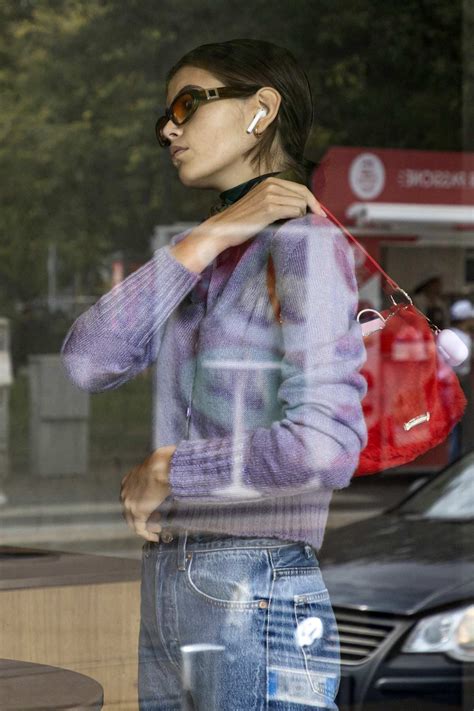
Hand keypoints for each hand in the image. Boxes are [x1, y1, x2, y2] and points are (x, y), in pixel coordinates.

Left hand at [120, 444, 176, 541]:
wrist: (163, 466)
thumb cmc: (163, 463)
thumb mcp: (155, 469)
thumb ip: (155, 477)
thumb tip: (166, 480)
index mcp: (127, 482)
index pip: (131, 499)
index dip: (141, 506)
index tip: (152, 510)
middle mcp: (125, 494)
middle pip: (130, 512)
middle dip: (144, 517)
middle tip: (156, 520)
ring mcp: (130, 504)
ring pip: (134, 521)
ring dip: (147, 526)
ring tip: (157, 529)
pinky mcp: (138, 512)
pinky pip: (139, 528)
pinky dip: (147, 534)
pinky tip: (155, 536)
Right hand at [203, 177, 325, 249]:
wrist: (224, 228)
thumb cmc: (242, 220)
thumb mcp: (260, 202)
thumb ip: (278, 199)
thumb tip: (300, 206)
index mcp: (269, 182)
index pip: (299, 187)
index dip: (312, 199)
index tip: (319, 211)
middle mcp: (270, 185)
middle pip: (304, 194)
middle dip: (314, 207)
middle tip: (320, 218)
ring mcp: (270, 196)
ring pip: (301, 204)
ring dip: (302, 215)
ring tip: (295, 224)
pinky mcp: (269, 208)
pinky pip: (294, 211)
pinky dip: (297, 218)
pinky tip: (291, 224)